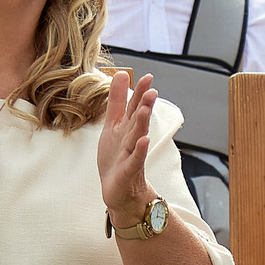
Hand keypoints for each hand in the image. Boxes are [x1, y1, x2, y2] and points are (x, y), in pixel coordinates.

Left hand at [97, 69, 157, 224]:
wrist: (119, 191)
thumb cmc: (116, 157)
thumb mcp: (113, 125)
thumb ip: (117, 101)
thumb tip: (120, 74)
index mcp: (127, 127)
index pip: (134, 107)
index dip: (139, 92)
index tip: (147, 76)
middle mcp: (132, 139)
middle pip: (138, 120)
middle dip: (144, 106)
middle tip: (152, 90)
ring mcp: (131, 155)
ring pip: (137, 137)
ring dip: (141, 124)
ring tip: (144, 110)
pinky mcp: (129, 172)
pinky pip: (135, 160)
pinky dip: (139, 150)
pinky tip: (143, 140)